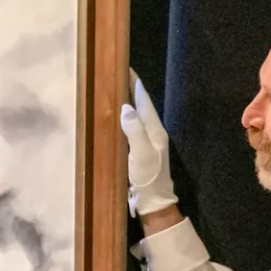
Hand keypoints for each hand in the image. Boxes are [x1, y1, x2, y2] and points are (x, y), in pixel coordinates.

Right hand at [123, 69, 177, 216]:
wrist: (153, 202)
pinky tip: (116, 117)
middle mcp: (153, 133)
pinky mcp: (140, 151)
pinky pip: (131, 127)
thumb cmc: (148, 178)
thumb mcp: (141, 154)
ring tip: (115, 90)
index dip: (135, 85)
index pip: (144, 102)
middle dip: (131, 89)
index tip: (126, 69)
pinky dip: (124, 118)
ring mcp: (147, 142)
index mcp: (155, 130)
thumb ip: (134, 130)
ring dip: (128, 102)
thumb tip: (126, 107)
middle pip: (142, 106)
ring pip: (137, 116)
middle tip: (118, 74)